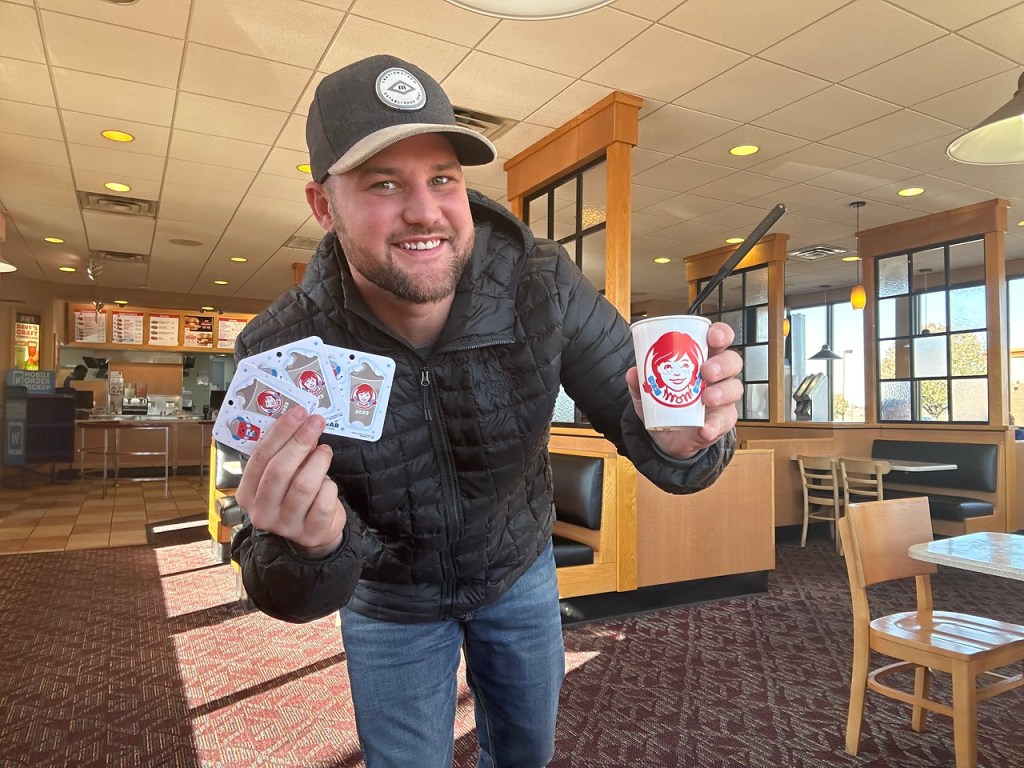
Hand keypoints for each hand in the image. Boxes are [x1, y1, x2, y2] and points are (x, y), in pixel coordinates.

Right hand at [234, 405, 345, 558]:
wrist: (313, 530)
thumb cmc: (294, 494)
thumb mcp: (283, 475)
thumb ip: (284, 453)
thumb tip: (301, 422)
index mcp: (247, 494)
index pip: (259, 458)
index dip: (280, 432)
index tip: (298, 413)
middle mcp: (261, 512)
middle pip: (279, 471)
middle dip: (300, 442)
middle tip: (316, 423)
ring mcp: (285, 526)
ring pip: (303, 486)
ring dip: (318, 462)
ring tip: (325, 451)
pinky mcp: (310, 534)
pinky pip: (323, 503)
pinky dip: (329, 486)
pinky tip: (329, 482)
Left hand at [627, 321, 742, 458]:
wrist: (668, 437)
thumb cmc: (664, 405)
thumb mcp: (648, 393)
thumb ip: (640, 383)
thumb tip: (633, 373)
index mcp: (703, 359)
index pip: (719, 340)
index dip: (721, 334)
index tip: (712, 337)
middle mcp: (718, 376)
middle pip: (733, 361)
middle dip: (722, 363)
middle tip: (706, 371)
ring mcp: (724, 399)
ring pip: (735, 389)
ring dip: (722, 392)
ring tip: (706, 398)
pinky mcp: (722, 421)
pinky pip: (724, 422)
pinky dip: (715, 426)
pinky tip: (705, 429)